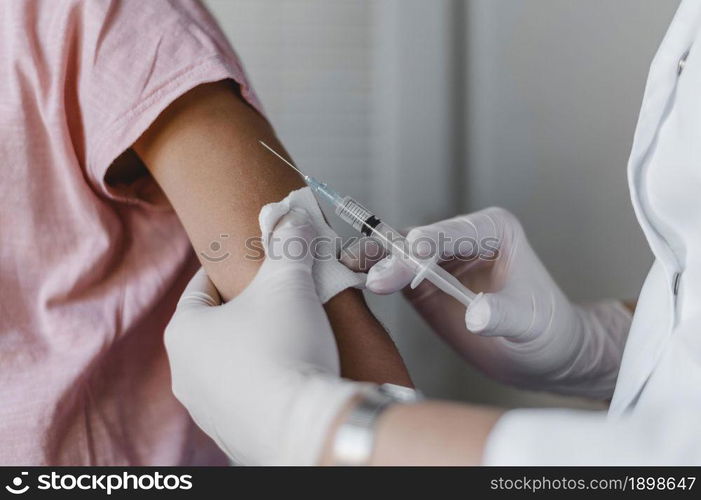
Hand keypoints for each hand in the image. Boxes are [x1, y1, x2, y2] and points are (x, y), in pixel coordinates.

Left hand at [165, 208, 360, 464]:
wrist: (303, 425)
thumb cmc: (284, 348)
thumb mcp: (287, 283)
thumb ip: (288, 244)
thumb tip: (293, 214)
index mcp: (184, 332)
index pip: (201, 287)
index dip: (229, 269)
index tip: (251, 262)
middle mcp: (185, 374)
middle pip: (215, 328)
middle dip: (245, 310)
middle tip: (277, 297)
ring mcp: (207, 410)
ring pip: (229, 365)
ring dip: (254, 349)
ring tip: (290, 337)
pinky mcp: (233, 436)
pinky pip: (247, 398)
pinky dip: (265, 383)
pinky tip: (292, 376)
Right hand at [358, 207, 629, 396]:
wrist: (541, 354)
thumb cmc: (546, 330)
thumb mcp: (531, 322)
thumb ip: (503, 315)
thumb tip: (475, 315)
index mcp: (492, 231)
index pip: (451, 232)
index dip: (426, 246)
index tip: (405, 260)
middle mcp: (460, 239)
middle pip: (416, 238)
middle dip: (391, 254)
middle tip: (372, 275)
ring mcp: (437, 260)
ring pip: (396, 252)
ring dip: (372, 260)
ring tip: (347, 269)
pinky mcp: (421, 283)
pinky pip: (391, 274)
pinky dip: (370, 276)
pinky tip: (350, 280)